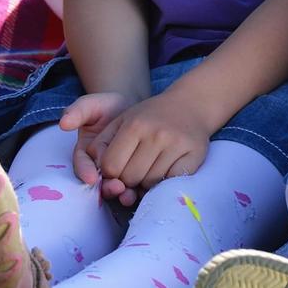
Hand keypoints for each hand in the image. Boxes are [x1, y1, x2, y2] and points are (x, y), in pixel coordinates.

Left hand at [65, 90, 212, 202]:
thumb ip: (101, 145)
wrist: (190, 104)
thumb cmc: (150, 117)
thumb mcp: (121, 120)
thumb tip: (93, 175)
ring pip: (150, 184)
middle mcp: (156, 134)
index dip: (110, 173)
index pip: (110, 167)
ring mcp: (176, 144)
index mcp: (134, 125)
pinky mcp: (194, 154)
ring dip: (147, 183)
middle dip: (128, 180)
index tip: (118, 167)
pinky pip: (171, 183)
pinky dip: (165, 182)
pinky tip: (166, 170)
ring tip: (150, 168)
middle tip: (135, 169)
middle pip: (129, 178)